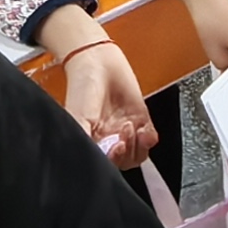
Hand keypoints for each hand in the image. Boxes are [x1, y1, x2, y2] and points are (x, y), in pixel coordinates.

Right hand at [51, 29, 156, 166]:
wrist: (99, 62)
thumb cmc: (83, 87)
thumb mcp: (77, 118)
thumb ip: (84, 140)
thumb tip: (90, 158)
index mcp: (92, 143)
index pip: (104, 165)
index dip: (111, 161)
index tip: (113, 149)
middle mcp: (109, 140)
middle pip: (122, 163)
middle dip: (124, 153)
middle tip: (121, 137)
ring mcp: (125, 132)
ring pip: (137, 155)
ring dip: (137, 146)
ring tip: (129, 127)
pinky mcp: (140, 120)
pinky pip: (149, 140)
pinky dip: (149, 139)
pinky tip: (144, 131)